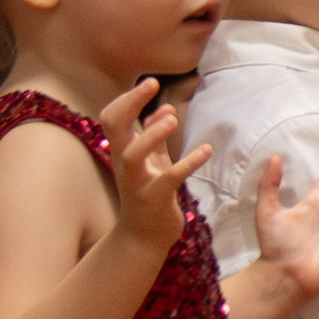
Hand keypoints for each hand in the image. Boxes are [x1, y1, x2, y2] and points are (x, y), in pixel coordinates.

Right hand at [100, 77, 210, 254]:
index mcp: (122, 151)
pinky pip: (169, 178)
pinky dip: (188, 162)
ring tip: (172, 119)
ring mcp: (136, 181)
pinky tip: (206, 151)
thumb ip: (155, 136)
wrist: (145, 236)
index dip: (127, 98)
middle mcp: (124, 163)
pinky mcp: (154, 198)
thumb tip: (164, 108)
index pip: (112, 117)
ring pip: (132, 153)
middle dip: (130, 103)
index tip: (149, 82)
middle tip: (152, 84)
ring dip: (151, 134)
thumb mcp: (152, 162)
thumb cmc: (148, 193)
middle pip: (113, 126)